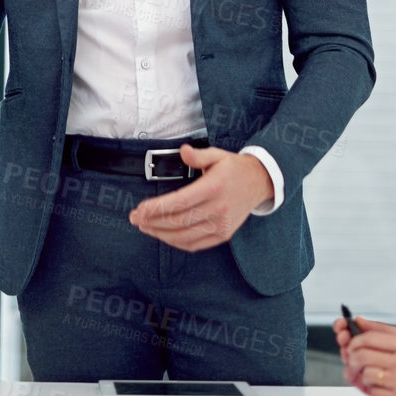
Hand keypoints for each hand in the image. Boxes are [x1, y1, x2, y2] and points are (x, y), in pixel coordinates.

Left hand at [128, 145, 273, 251]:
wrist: (259, 182)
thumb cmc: (233, 168)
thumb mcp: (217, 154)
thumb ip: (198, 155)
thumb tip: (182, 151)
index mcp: (213, 188)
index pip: (179, 202)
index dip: (156, 208)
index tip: (139, 209)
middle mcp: (218, 209)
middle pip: (178, 222)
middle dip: (152, 222)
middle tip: (135, 218)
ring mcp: (221, 225)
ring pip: (184, 236)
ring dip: (161, 234)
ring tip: (145, 226)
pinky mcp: (223, 235)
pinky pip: (195, 244)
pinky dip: (176, 242)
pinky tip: (164, 235)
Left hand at [339, 316, 395, 395]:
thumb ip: (388, 331)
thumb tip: (362, 321)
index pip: (369, 337)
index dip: (355, 339)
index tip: (354, 343)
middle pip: (362, 354)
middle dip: (352, 357)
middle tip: (353, 359)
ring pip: (366, 373)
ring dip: (360, 374)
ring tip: (365, 374)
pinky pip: (373, 392)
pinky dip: (369, 389)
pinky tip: (375, 386)